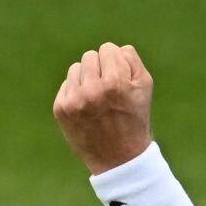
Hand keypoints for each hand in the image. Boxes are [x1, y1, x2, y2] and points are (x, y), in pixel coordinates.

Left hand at [53, 42, 154, 174]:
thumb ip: (131, 59)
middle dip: (100, 68)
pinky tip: (87, 107)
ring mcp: (74, 100)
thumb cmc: (134, 117)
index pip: (108, 49)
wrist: (118, 157)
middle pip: (90, 56)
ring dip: (87, 78)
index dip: (116, 61)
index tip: (120, 78)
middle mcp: (92, 90)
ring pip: (76, 68)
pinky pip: (66, 84)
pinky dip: (76, 91)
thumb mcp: (145, 87)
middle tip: (109, 88)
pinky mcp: (61, 109)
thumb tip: (114, 49)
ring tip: (97, 97)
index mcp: (115, 83)